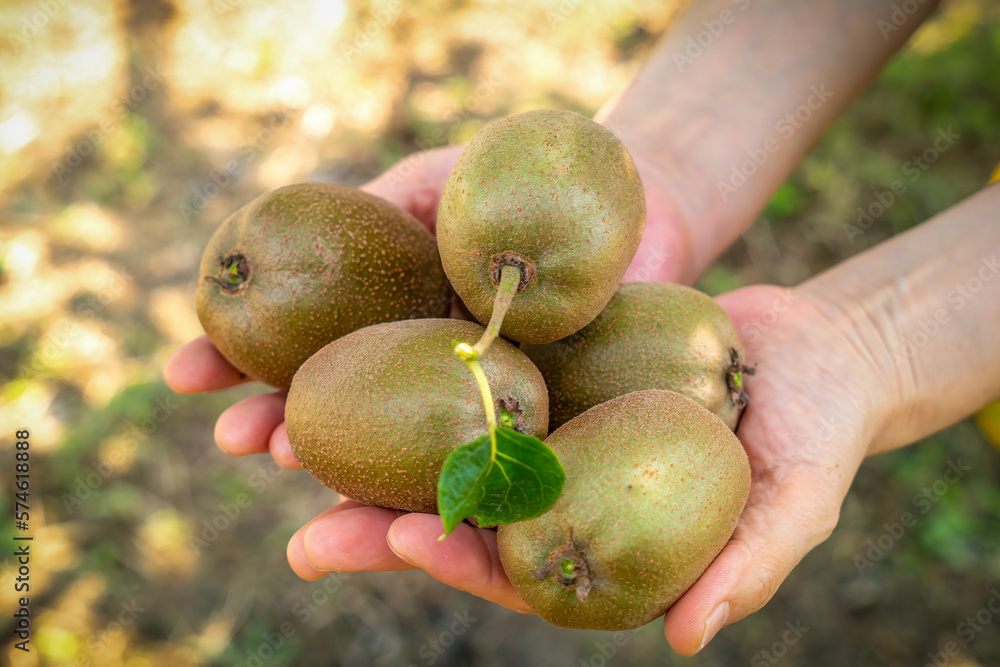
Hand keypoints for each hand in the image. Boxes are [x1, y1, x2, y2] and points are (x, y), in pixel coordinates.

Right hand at [164, 132, 693, 465]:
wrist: (643, 209)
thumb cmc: (534, 185)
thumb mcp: (440, 183)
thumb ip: (371, 206)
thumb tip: (272, 226)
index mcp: (391, 322)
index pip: (302, 356)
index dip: (239, 370)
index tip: (185, 378)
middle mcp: (429, 374)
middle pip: (345, 417)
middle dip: (283, 431)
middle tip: (237, 443)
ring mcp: (484, 407)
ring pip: (406, 459)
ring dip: (345, 476)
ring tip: (296, 466)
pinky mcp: (546, 435)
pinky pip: (493, 473)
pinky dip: (444, 494)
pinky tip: (398, 509)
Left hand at [288, 284, 889, 653]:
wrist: (818, 349)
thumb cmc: (818, 430)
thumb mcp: (799, 498)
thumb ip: (748, 563)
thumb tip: (689, 638)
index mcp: (604, 539)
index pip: (520, 567)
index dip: (462, 561)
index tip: (406, 542)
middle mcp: (560, 491)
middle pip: (459, 514)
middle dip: (377, 525)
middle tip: (303, 528)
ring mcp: (546, 427)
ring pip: (444, 441)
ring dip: (366, 447)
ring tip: (284, 439)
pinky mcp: (545, 367)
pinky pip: (472, 367)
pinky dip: (416, 364)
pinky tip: (355, 347)